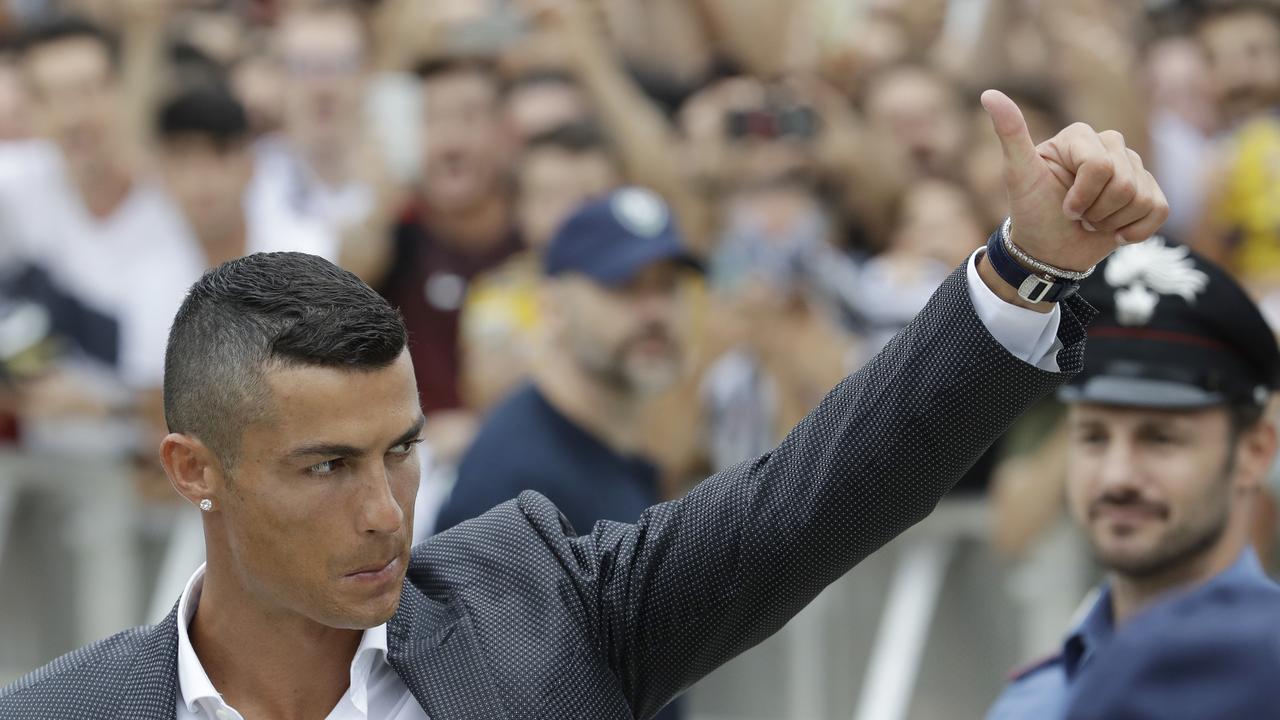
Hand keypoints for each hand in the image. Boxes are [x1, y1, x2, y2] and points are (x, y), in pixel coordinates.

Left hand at [981, 89, 1167, 272]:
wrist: (1047, 251)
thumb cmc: (1031, 211)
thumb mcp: (1017, 175)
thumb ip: (1009, 134)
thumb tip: (989, 94)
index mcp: (1080, 135)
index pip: (1100, 167)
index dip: (1082, 196)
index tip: (1063, 207)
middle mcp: (1110, 145)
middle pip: (1124, 183)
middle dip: (1096, 212)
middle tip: (1076, 215)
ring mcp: (1133, 167)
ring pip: (1142, 199)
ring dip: (1112, 223)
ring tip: (1091, 222)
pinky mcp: (1150, 192)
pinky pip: (1159, 210)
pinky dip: (1135, 231)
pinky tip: (1114, 232)